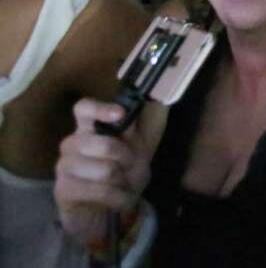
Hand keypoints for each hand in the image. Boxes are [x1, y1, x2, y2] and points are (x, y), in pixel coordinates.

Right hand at [54, 100, 151, 245]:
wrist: (104, 211)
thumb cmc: (121, 173)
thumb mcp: (137, 148)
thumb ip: (140, 126)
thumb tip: (158, 99)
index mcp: (89, 127)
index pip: (84, 108)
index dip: (100, 108)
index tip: (120, 113)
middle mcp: (72, 143)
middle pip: (103, 143)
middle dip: (126, 158)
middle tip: (129, 165)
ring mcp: (64, 166)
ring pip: (104, 170)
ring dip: (123, 181)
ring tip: (122, 184)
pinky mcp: (63, 189)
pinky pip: (100, 191)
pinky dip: (119, 198)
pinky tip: (119, 199)